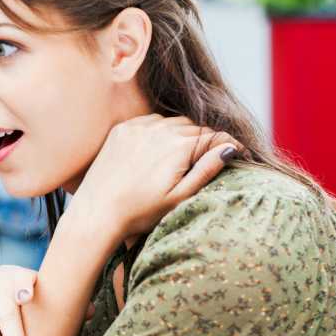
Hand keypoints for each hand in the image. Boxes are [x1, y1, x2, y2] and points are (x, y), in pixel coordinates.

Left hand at [71, 114, 242, 243]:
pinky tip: (157, 150)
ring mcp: (138, 127)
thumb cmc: (140, 212)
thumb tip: (229, 148)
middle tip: (208, 159)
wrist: (96, 213)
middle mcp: (159, 129)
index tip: (238, 154)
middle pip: (194, 128)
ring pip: (172, 122)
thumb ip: (206, 170)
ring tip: (181, 158)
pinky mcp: (121, 130)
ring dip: (181, 135)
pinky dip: (159, 131)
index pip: (214, 136)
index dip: (228, 144)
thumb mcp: (180, 197)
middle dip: (204, 141)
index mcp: (178, 146)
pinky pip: (149, 122)